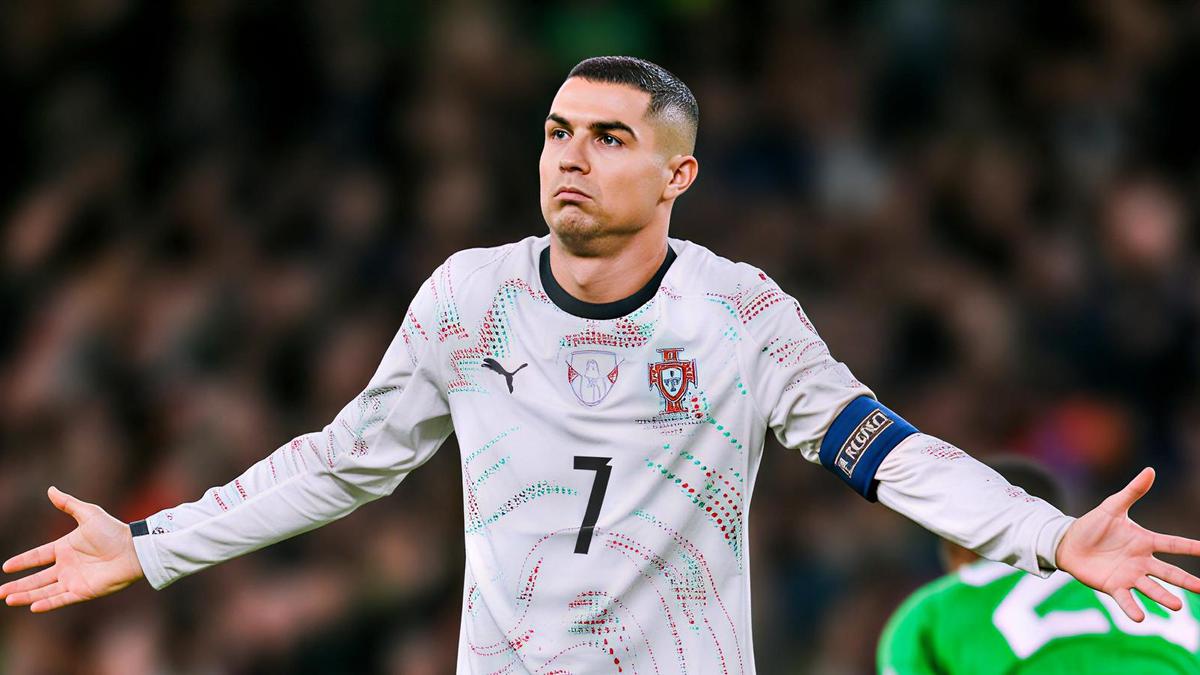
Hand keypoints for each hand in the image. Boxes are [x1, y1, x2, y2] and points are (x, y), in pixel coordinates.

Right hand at [0, 487, 143, 611]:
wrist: (134, 549)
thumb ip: (68, 504)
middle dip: (18, 585)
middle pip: (37, 578)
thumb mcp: (89, 514)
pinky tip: (32, 606)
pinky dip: (47, 603)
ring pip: (44, 590)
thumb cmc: (114, 531)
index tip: (6, 567)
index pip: (38, 556)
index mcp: (66, 548)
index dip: (22, 561)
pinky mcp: (83, 591)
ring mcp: (74, 580)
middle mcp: (67, 566)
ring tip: (8, 599)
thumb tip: (50, 489)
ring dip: (26, 595)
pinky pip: (61, 599)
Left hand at [1056, 467, 1199, 621]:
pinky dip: (1133, 608)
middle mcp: (1142, 561)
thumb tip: (1150, 470)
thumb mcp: (1112, 507)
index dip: (1192, 547)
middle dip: (1186, 581)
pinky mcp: (1113, 586)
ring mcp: (1129, 576)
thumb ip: (1132, 492)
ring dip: (1164, 597)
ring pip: (1151, 588)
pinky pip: (1126, 600)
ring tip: (1178, 606)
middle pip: (1169, 572)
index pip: (1174, 544)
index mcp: (1145, 541)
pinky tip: (1141, 618)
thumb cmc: (1092, 525)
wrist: (1068, 542)